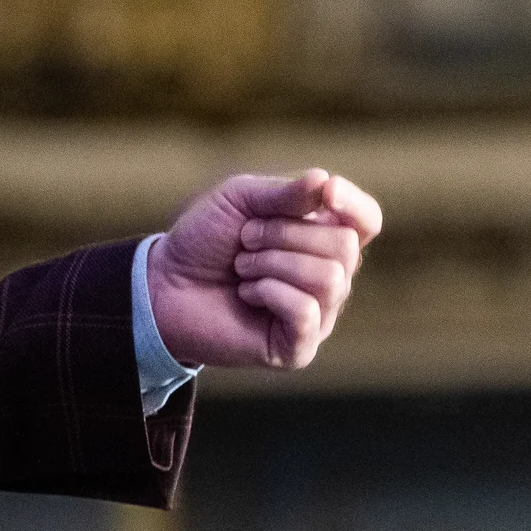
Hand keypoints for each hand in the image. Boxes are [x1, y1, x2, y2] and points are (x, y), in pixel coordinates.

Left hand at [146, 168, 381, 370]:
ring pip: (330, 278)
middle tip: (246, 240)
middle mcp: (330, 276)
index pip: (366, 220)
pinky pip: (307, 311)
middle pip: (345, 246)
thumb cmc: (205, 238)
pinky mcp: (298, 348)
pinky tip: (247, 294)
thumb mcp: (241, 198)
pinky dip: (270, 292)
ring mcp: (318, 315)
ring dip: (273, 263)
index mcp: (323, 236)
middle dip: (286, 233)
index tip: (325, 192)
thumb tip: (326, 182)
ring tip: (243, 267)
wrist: (163, 285)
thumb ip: (285, 192)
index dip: (353, 204)